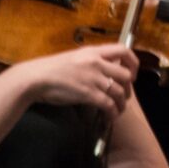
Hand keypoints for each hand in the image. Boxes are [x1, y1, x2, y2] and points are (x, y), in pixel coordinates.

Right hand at [14, 45, 141, 118]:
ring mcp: (93, 78)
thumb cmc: (50, 69)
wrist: (35, 78)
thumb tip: (102, 72)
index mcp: (93, 52)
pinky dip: (112, 113)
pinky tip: (110, 117)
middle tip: (124, 96)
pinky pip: (108, 104)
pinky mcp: (88, 94)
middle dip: (128, 88)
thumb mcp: (74, 59)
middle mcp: (96, 63)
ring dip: (122, 104)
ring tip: (118, 110)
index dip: (133, 62)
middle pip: (125, 74)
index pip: (123, 50)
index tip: (132, 73)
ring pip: (119, 91)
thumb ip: (90, 62)